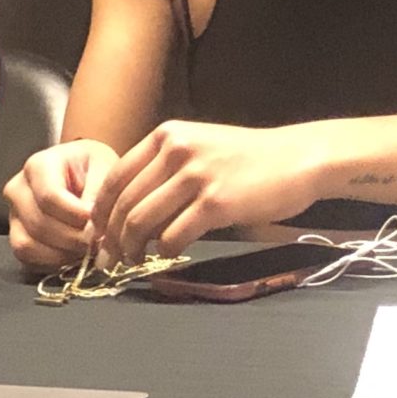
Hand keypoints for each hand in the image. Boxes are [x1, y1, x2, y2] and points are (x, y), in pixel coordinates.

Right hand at [5, 139, 118, 273]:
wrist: (84, 172)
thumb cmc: (93, 168)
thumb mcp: (104, 169)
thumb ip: (98, 196)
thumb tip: (92, 229)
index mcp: (39, 165)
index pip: (50, 197)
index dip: (76, 217)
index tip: (99, 223)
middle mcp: (18, 189)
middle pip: (39, 224)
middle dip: (73, 239)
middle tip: (99, 241)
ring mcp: (14, 214)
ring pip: (28, 245)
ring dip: (63, 253)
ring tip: (88, 247)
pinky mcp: (16, 235)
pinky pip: (27, 257)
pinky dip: (53, 261)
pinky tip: (74, 253)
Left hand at [95, 120, 324, 261]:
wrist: (297, 159)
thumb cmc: (250, 158)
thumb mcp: (200, 147)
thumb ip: (165, 169)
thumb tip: (131, 210)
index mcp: (166, 136)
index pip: (115, 176)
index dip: (100, 211)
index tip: (99, 233)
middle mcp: (176, 151)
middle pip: (123, 203)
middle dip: (111, 237)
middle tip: (110, 258)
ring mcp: (195, 176)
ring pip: (141, 221)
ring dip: (132, 249)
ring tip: (134, 261)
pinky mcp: (215, 204)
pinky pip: (173, 236)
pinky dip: (165, 252)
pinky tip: (169, 256)